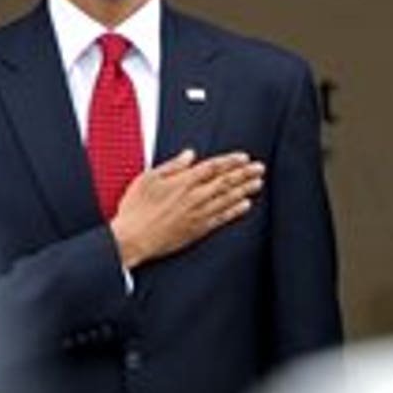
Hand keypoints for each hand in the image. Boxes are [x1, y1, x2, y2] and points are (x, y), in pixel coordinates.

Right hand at [111, 149, 266, 269]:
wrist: (133, 238)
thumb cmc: (136, 209)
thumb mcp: (148, 178)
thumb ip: (172, 166)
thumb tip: (190, 154)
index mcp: (183, 182)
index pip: (213, 167)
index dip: (231, 161)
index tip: (244, 157)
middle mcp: (194, 197)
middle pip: (226, 182)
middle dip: (244, 173)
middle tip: (259, 168)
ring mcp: (198, 214)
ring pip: (227, 199)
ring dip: (245, 189)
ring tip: (258, 183)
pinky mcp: (198, 229)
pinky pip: (222, 218)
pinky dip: (235, 211)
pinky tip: (245, 205)